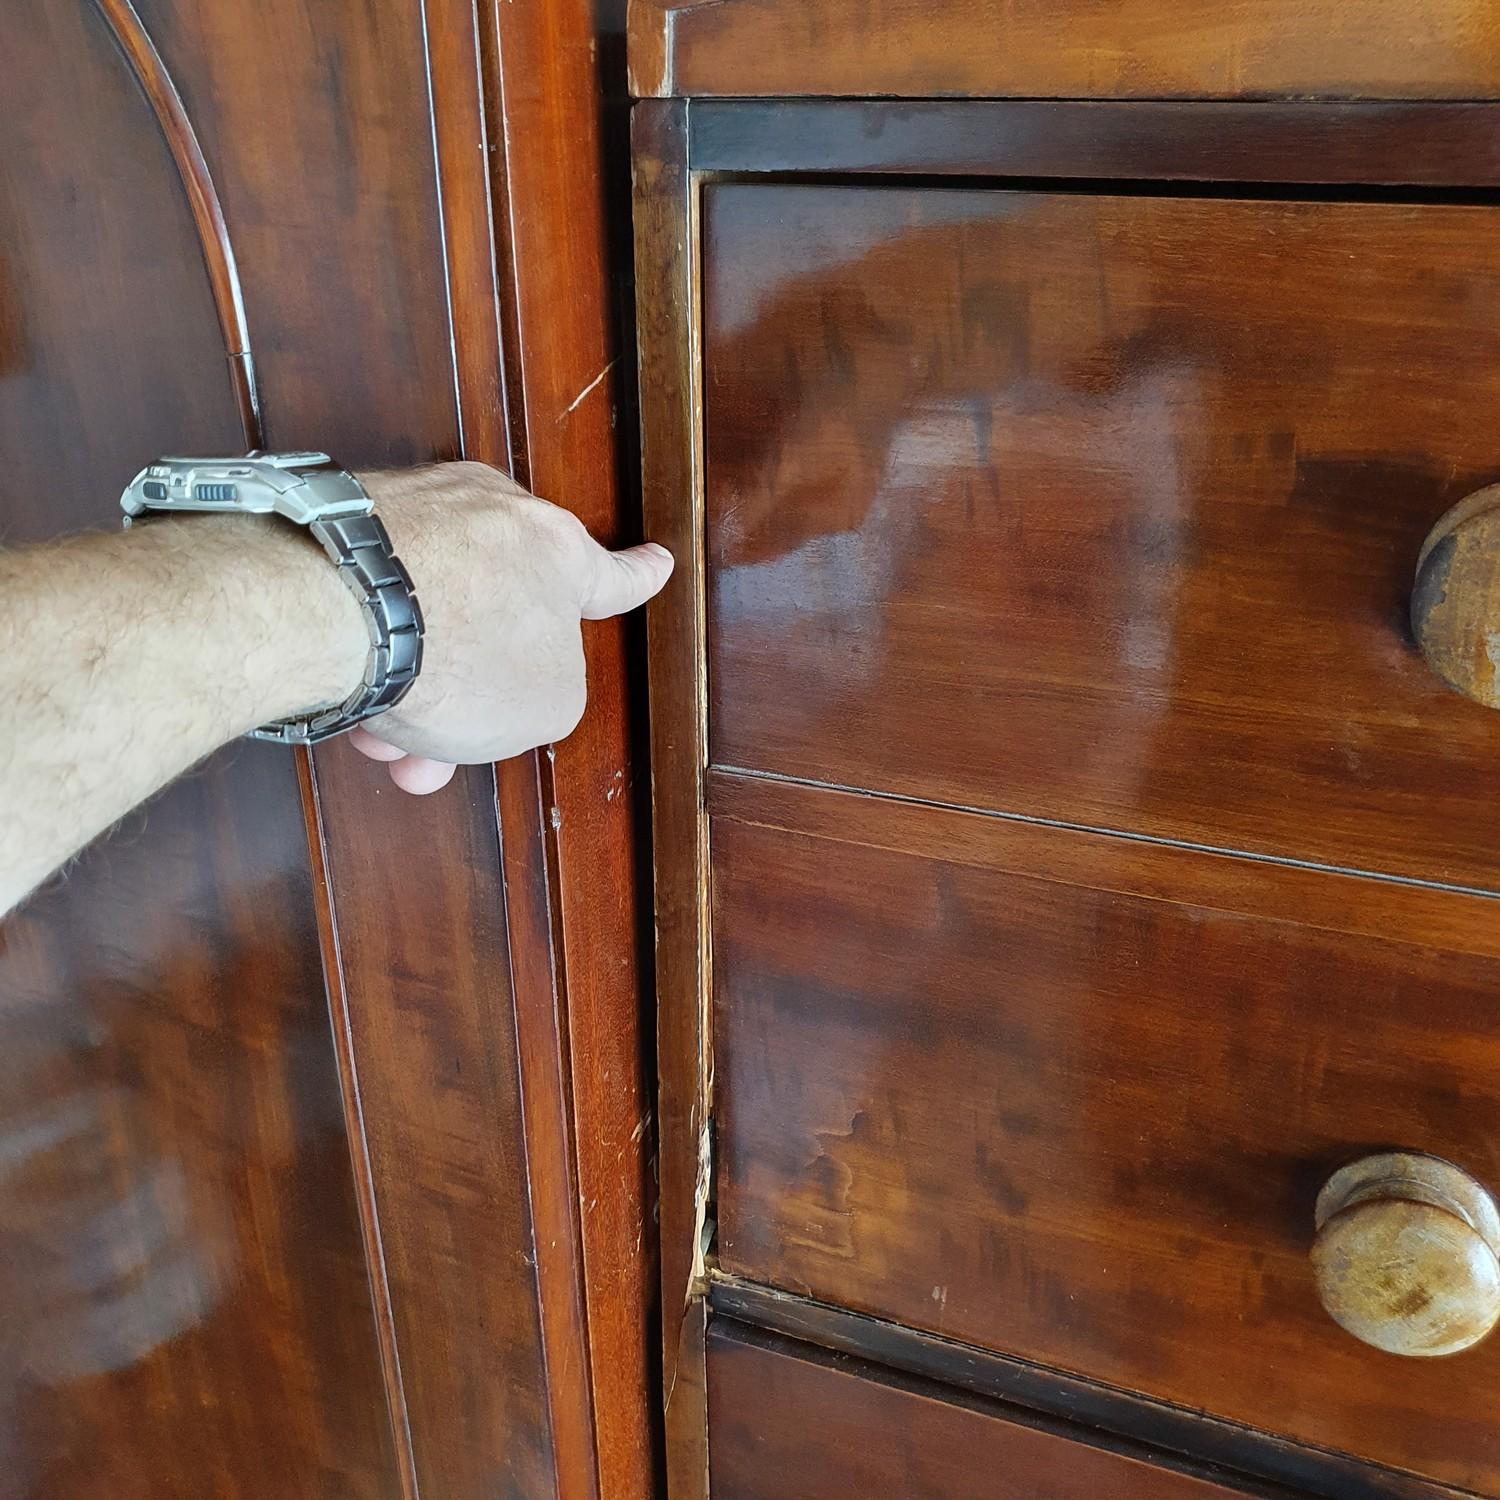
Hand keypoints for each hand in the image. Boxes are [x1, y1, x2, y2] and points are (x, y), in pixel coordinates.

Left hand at [343, 463, 671, 792]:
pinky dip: (365, 650)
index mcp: (558, 551)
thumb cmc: (457, 652)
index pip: (610, 575)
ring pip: (426, 614)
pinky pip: (370, 598)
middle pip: (495, 614)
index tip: (655, 563)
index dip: (636, 579)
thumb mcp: (548, 707)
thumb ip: (548, 692)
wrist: (340, 607)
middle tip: (449, 743)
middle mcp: (489, 514)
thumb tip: (508, 685)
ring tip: (385, 739)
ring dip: (412, 684)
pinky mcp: (341, 520)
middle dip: (473, 688)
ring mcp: (414, 508)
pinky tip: (346, 698)